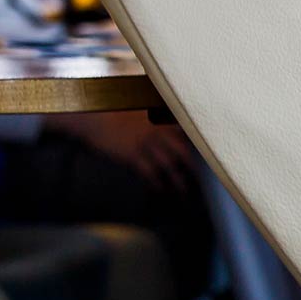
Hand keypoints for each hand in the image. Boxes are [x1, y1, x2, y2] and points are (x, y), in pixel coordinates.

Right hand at [67, 110, 197, 191]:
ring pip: (168, 165)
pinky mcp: (131, 155)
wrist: (91, 117)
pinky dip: (157, 183)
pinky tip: (160, 189)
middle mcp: (156, 131)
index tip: (208, 157)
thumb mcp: (140, 108)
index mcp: (161, 119)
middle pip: (183, 151)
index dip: (198, 146)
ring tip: (184, 191)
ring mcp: (144, 143)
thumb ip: (156, 114)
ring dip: (177, 180)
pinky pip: (149, 172)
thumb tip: (168, 122)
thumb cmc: (114, 112)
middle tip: (203, 179)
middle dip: (194, 167)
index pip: (187, 132)